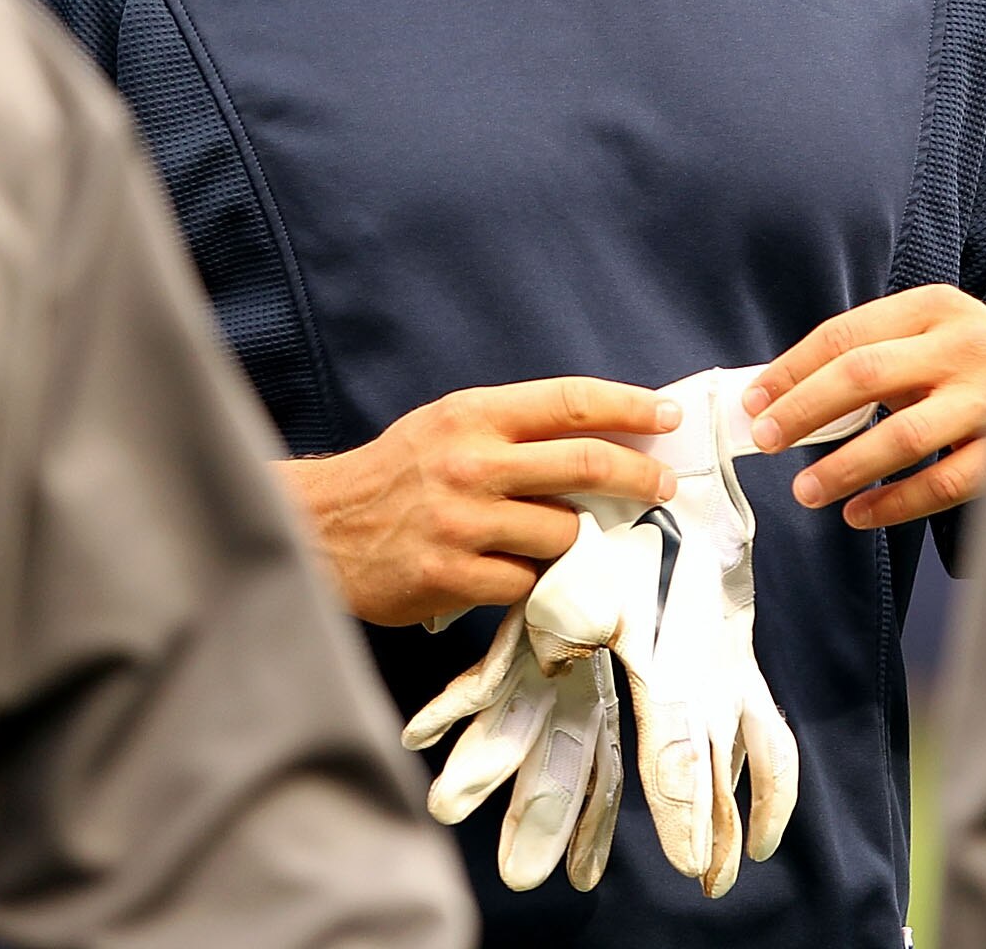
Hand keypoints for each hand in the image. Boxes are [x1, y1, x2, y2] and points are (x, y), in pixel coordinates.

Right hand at [277, 378, 680, 627]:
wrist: (318, 526)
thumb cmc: (399, 474)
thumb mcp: (449, 427)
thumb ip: (515, 431)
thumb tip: (605, 439)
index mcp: (473, 414)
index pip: (570, 402)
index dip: (629, 407)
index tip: (667, 418)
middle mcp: (471, 462)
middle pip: (584, 464)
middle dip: (638, 477)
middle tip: (663, 487)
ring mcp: (461, 522)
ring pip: (563, 533)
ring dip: (575, 542)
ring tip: (557, 541)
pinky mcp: (450, 576)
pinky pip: (527, 583)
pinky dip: (533, 582)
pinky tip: (515, 572)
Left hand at [741, 285, 985, 529]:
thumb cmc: (977, 358)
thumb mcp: (931, 332)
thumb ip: (872, 353)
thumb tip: (785, 395)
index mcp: (934, 307)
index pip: (844, 334)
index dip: (792, 369)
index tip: (756, 401)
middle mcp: (962, 347)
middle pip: (864, 375)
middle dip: (805, 409)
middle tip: (767, 439)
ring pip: (902, 435)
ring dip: (844, 466)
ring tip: (807, 489)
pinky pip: (943, 482)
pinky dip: (895, 502)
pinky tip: (859, 513)